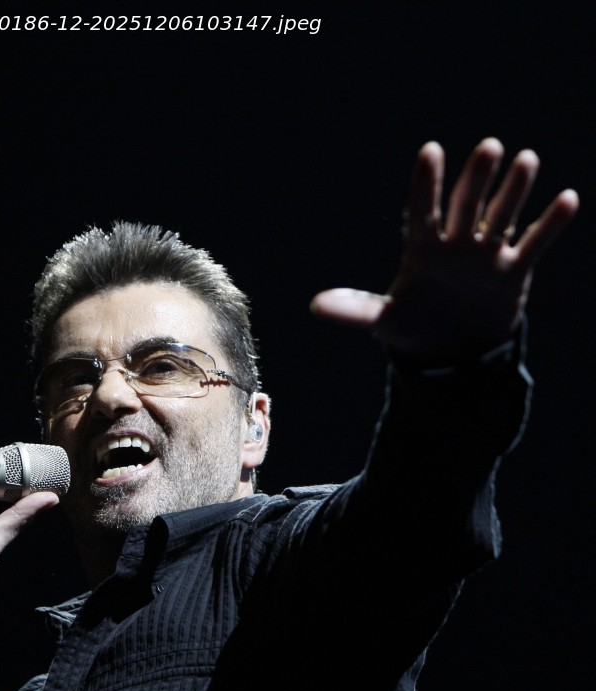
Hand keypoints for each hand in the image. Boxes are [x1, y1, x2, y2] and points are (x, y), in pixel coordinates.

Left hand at [311, 138, 578, 364]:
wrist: (451, 351)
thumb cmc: (413, 328)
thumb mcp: (383, 321)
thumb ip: (354, 311)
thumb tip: (315, 306)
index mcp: (421, 250)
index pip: (422, 210)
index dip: (426, 184)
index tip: (430, 151)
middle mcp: (454, 245)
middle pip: (465, 204)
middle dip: (477, 178)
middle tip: (489, 147)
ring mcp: (485, 255)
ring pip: (501, 215)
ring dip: (514, 190)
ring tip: (526, 159)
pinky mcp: (513, 271)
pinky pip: (534, 243)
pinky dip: (550, 224)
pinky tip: (567, 198)